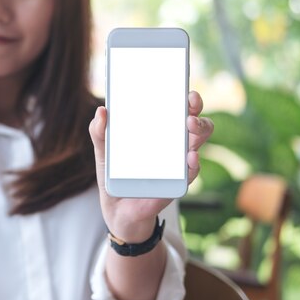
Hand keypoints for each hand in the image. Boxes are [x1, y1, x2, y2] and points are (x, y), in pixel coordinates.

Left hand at [88, 91, 213, 241]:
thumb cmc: (114, 175)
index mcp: (158, 131)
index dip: (186, 98)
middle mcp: (172, 145)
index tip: (185, 89)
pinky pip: (190, 173)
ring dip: (199, 132)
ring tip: (189, 126)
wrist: (117, 211)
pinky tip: (189, 157)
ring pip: (197, 143)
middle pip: (195, 123)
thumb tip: (101, 111)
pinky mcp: (176, 184)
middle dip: (196, 112)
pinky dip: (192, 164)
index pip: (177, 109)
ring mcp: (177, 164)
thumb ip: (99, 132)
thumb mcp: (103, 152)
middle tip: (188, 109)